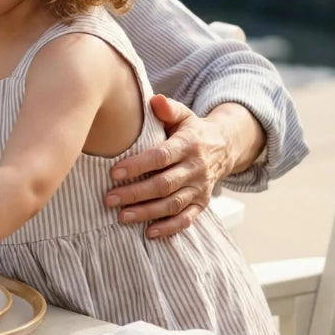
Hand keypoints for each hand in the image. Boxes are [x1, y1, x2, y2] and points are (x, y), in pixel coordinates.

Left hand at [103, 94, 229, 238]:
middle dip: (135, 193)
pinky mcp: (202, 203)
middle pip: (164, 184)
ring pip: (172, 204)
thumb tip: (154, 101)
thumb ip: (168, 109)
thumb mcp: (184, 115)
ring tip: (121, 217)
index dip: (138, 165)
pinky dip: (169, 228)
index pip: (161, 157)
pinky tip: (149, 233)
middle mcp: (196, 168)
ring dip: (146, 212)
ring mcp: (199, 188)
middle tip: (109, 199)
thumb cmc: (192, 130)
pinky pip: (187, 219)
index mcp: (188, 144)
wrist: (225, 146)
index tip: (113, 172)